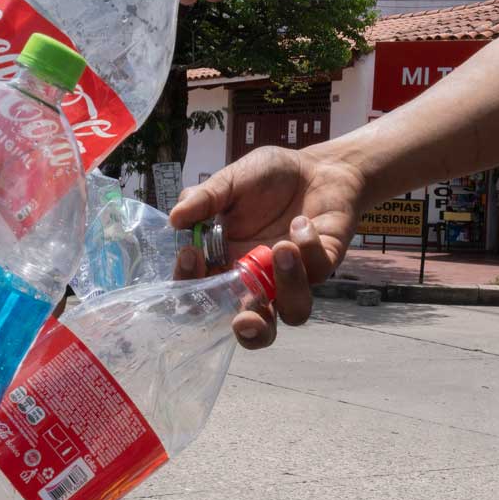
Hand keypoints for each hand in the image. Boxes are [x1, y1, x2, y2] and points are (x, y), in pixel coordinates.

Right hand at [169, 145, 364, 346]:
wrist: (316, 167)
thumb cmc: (268, 179)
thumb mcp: (230, 182)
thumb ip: (204, 200)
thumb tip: (175, 218)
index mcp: (227, 267)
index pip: (203, 297)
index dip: (192, 288)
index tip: (191, 255)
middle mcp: (259, 282)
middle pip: (252, 329)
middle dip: (249, 332)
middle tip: (244, 320)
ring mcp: (293, 278)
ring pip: (294, 312)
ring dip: (288, 286)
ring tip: (282, 248)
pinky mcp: (324, 264)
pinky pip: (318, 270)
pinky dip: (308, 247)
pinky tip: (301, 222)